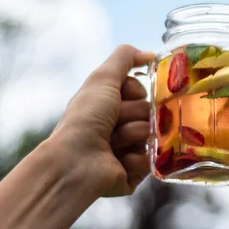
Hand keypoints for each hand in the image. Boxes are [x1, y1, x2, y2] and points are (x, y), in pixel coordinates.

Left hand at [50, 44, 155, 196]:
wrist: (76, 161)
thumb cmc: (85, 119)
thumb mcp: (102, 78)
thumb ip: (125, 58)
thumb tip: (150, 54)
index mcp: (110, 106)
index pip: (141, 92)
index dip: (134, 92)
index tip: (120, 97)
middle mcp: (118, 127)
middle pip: (149, 112)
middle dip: (133, 114)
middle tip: (113, 123)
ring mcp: (128, 150)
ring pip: (152, 134)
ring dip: (133, 135)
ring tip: (113, 143)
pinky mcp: (135, 173)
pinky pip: (152, 159)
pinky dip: (136, 158)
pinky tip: (119, 161)